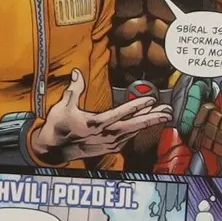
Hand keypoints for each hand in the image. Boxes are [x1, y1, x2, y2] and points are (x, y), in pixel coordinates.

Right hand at [27, 68, 170, 164]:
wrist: (53, 149)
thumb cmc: (58, 126)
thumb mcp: (63, 106)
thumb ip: (74, 89)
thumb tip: (76, 72)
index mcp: (95, 123)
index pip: (120, 113)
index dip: (137, 106)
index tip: (151, 100)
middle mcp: (105, 134)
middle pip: (134, 125)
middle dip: (153, 118)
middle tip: (168, 112)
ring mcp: (109, 143)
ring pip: (134, 131)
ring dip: (149, 123)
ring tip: (164, 115)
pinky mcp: (110, 147)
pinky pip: (129, 137)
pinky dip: (139, 129)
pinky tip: (148, 123)